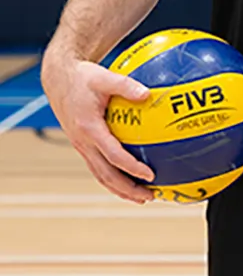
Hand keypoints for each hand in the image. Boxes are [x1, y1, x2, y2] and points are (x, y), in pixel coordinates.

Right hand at [41, 50, 152, 203]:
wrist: (58, 79)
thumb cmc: (83, 77)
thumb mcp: (104, 77)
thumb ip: (126, 85)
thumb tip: (148, 94)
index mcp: (89, 128)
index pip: (113, 155)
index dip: (131, 167)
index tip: (150, 175)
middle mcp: (83, 142)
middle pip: (106, 175)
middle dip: (127, 189)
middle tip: (149, 197)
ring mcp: (81, 146)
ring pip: (100, 175)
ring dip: (120, 189)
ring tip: (141, 198)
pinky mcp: (81, 145)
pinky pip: (98, 167)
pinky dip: (113, 179)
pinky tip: (129, 181)